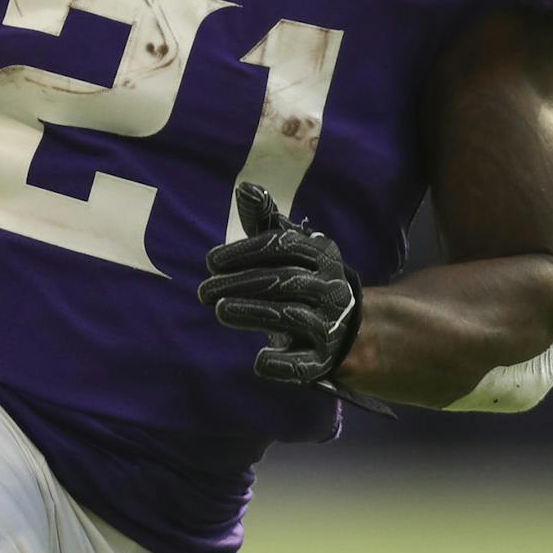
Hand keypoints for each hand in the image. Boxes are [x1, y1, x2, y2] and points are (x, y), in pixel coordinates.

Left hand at [199, 181, 362, 383]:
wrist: (348, 326)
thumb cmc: (302, 277)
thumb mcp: (289, 247)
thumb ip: (264, 221)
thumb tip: (245, 189)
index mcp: (322, 254)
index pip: (282, 246)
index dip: (244, 252)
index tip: (211, 262)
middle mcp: (330, 287)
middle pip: (284, 281)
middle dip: (241, 284)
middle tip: (204, 291)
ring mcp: (330, 324)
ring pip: (291, 316)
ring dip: (254, 313)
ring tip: (220, 311)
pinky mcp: (324, 359)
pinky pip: (305, 363)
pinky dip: (282, 363)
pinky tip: (259, 361)